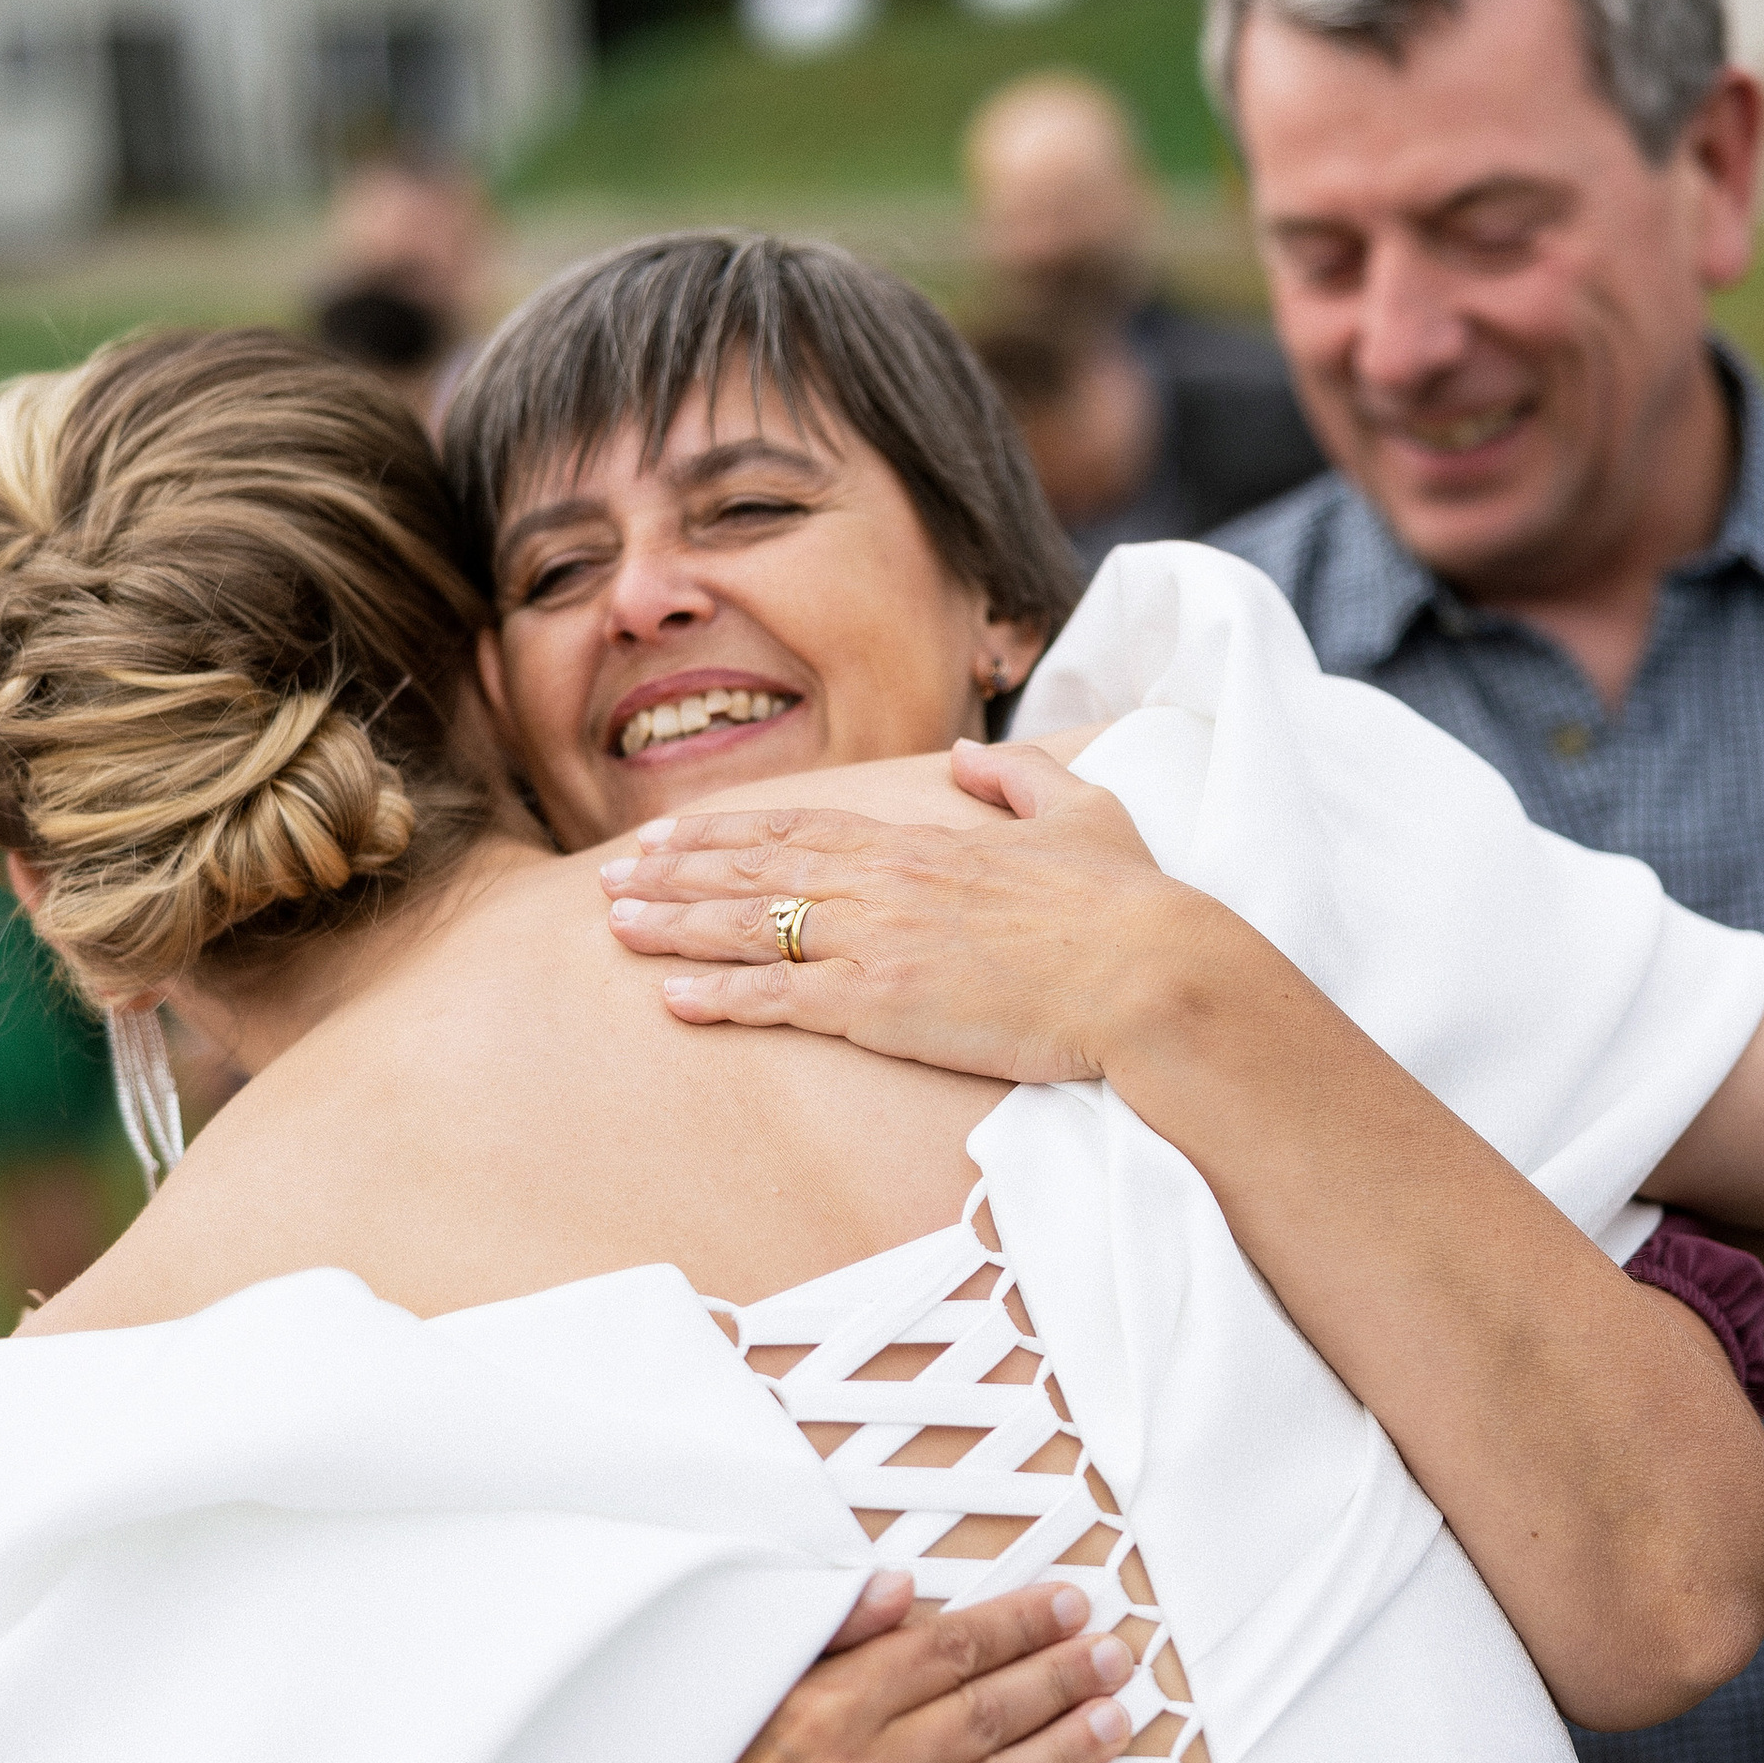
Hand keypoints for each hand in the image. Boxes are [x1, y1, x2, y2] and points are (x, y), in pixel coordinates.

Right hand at [476, 1570, 1138, 1762]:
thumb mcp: (731, 1699)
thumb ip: (821, 1640)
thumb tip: (904, 1587)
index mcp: (815, 1711)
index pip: (944, 1651)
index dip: (1018, 1624)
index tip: (1071, 1605)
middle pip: (984, 1713)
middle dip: (1062, 1676)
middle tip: (1119, 1653)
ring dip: (1069, 1751)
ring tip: (1120, 1719)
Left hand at [600, 738, 1217, 1082]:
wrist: (1151, 972)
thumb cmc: (1128, 903)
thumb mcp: (1082, 812)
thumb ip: (1016, 779)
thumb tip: (969, 756)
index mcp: (924, 843)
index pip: (802, 828)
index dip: (728, 833)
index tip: (675, 836)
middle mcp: (884, 884)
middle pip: (756, 870)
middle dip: (677, 873)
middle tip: (613, 879)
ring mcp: (877, 943)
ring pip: (751, 927)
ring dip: (676, 926)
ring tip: (617, 927)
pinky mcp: (883, 1006)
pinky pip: (782, 999)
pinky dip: (720, 997)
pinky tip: (670, 999)